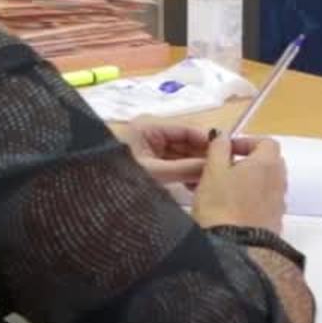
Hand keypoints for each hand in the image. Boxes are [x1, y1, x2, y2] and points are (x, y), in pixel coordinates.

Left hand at [112, 120, 263, 185]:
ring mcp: (149, 151)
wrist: (90, 195)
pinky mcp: (148, 166)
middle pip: (186, 144)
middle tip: (231, 168)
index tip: (230, 153)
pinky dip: (186, 176)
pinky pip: (173, 168)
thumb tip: (215, 167)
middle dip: (206, 156)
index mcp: (149, 127)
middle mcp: (151, 135)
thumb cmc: (117, 175)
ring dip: (198, 168)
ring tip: (219, 180)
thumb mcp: (154, 172)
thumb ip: (185, 169)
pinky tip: (200, 187)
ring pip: (181, 157)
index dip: (209, 141)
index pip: (187, 130)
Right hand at [192, 135, 286, 233]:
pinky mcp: (274, 223)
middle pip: (269, 162)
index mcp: (267, 163)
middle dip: (249, 162)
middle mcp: (279, 181)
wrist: (234, 250)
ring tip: (225, 191)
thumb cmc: (220, 205)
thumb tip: (223, 135)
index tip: (227, 150)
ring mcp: (279, 204)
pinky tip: (232, 210)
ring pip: (267, 184)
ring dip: (250, 182)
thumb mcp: (213, 171)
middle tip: (225, 169)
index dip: (246, 142)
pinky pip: (265, 204)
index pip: (266, 142)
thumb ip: (219, 147)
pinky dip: (253, 201)